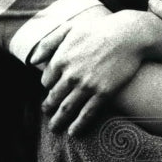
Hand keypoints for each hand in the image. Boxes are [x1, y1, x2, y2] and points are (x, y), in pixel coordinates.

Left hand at [34, 8, 154, 134]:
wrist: (128, 35)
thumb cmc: (99, 29)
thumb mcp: (69, 29)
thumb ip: (48, 43)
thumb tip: (32, 60)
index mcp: (61, 59)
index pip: (46, 81)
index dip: (48, 86)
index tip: (52, 90)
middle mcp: (71, 75)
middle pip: (54, 97)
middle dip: (48, 107)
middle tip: (47, 114)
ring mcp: (87, 86)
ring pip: (67, 108)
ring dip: (58, 120)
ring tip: (54, 127)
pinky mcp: (103, 93)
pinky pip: (87, 113)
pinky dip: (78, 125)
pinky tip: (73, 133)